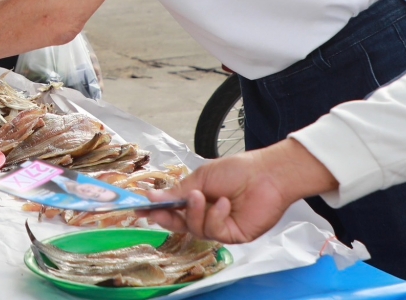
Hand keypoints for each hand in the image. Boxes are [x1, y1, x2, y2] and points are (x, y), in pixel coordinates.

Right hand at [140, 138, 336, 243]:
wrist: (266, 175)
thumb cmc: (236, 170)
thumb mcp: (200, 178)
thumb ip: (177, 192)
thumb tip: (151, 197)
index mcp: (198, 198)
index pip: (173, 209)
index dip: (157, 210)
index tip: (139, 209)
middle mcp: (207, 214)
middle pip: (180, 224)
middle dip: (168, 218)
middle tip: (157, 211)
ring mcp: (220, 226)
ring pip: (195, 228)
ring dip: (195, 212)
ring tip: (201, 196)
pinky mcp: (233, 235)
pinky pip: (214, 232)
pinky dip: (215, 216)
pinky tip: (225, 203)